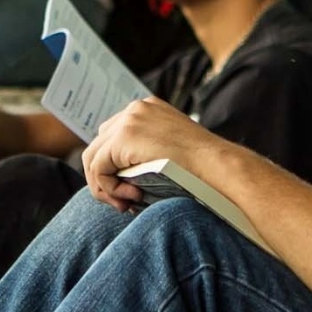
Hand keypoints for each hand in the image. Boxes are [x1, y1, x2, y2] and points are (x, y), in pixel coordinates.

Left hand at [80, 97, 212, 210]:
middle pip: (99, 145)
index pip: (113, 136)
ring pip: (93, 157)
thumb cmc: (202, 168)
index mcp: (147, 109)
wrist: (218, 166)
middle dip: (105, 178)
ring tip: (127, 203)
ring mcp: (128, 120)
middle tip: (124, 202)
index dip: (114, 168)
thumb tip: (116, 176)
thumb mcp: (170, 152)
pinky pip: (98, 167)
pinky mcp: (123, 137)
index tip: (131, 191)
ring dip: (105, 187)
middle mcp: (135, 108)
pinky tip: (132, 198)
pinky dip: (108, 188)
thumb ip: (145, 153)